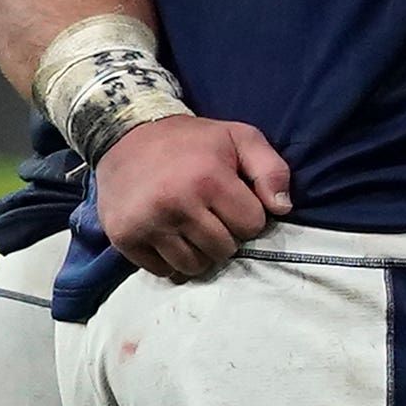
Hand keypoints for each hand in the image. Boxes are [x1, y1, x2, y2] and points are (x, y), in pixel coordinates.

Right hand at [98, 115, 289, 280]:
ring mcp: (146, 223)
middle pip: (223, 250)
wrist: (126, 134)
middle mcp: (175, 204)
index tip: (231, 201)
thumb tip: (283, 209)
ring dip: (198, 252)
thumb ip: (272, 170)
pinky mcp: (123, 236)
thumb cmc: (192, 140)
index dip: (247, 215)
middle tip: (209, 214)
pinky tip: (167, 236)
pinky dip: (169, 260)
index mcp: (208, 179)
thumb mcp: (241, 138)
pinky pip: (161, 271)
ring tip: (189, 226)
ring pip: (194, 266)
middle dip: (224, 236)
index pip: (252, 227)